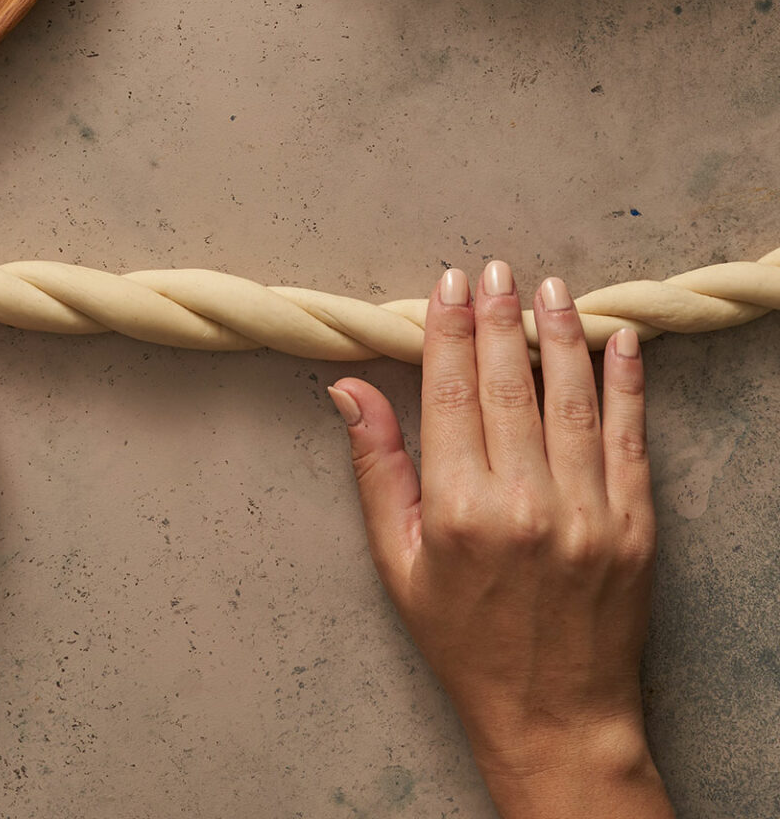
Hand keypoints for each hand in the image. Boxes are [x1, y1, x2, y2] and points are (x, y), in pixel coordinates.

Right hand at [331, 263, 672, 818]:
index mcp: (460, 510)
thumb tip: (348, 391)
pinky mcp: (635, 526)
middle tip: (494, 268)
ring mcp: (589, 513)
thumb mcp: (400, 562)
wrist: (555, 713)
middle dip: (500, 316)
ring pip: (573, 399)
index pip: (451, 392)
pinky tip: (619, 341)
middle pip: (510, 384)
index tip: (447, 285)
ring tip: (550, 287)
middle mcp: (526, 504)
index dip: (448, 331)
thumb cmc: (464, 640)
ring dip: (560, 335)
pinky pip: (632, 438)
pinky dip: (627, 384)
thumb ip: (378, 468)